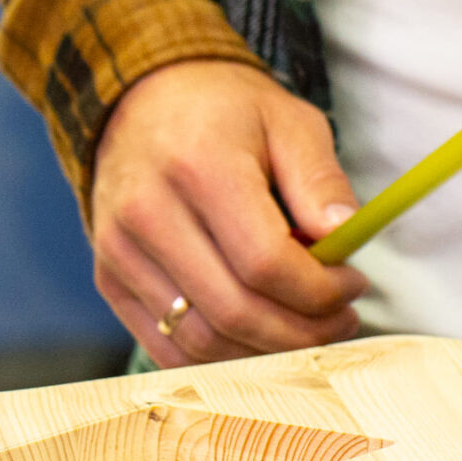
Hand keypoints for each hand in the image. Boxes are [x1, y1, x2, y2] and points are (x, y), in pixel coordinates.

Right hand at [90, 60, 367, 366]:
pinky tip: (257, 339)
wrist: (140, 101)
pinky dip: (220, 359)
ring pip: (202, 340)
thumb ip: (320, 180)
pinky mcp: (109, 278)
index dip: (319, 291)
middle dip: (302, 332)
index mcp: (198, 166)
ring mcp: (120, 252)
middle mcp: (148, 213)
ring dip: (265, 352)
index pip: (265, 262)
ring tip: (305, 331)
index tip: (352, 286)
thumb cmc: (224, 112)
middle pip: (235, 311)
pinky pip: (168, 348)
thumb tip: (344, 238)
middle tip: (340, 322)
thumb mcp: (288, 120)